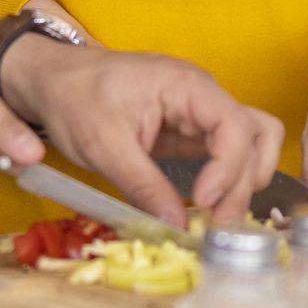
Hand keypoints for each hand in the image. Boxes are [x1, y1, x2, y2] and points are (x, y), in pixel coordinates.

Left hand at [1, 43, 282, 226]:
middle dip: (239, 185)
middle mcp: (203, 94)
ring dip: (244, 180)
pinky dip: (227, 179)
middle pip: (252, 137)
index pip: (234, 124)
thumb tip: (176, 226)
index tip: (203, 202)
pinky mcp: (192, 131)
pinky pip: (228, 152)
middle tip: (214, 226)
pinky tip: (208, 206)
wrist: (55, 80)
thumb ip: (142, 186)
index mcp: (185, 84)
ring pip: (251, 142)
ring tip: (218, 217)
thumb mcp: (103, 146)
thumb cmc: (75, 98)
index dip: (229, 167)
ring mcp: (201, 111)